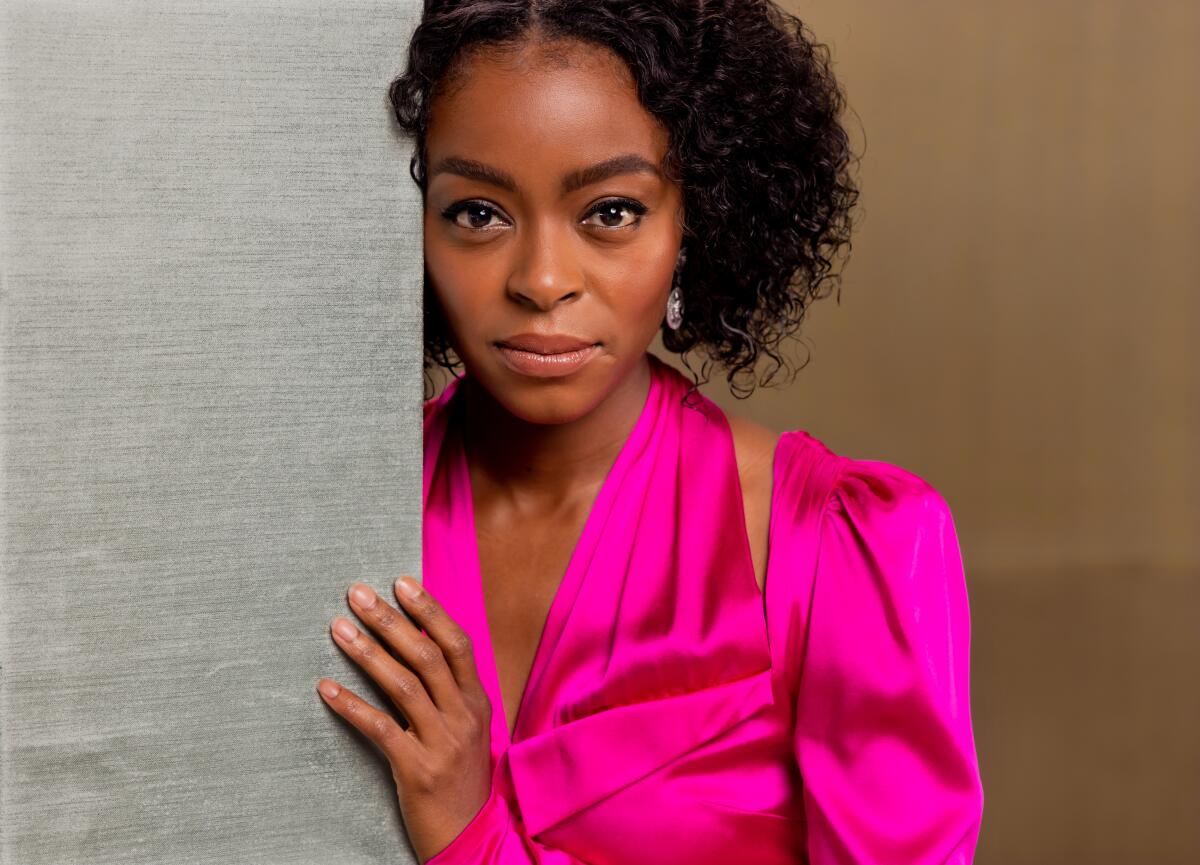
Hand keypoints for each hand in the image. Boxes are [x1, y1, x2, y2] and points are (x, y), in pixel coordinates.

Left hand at [317, 576, 492, 863]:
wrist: (469, 835)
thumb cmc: (461, 777)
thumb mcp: (467, 728)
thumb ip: (449, 691)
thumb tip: (417, 642)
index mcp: (477, 701)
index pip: (457, 643)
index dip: (429, 610)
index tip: (401, 582)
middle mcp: (464, 716)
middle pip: (427, 655)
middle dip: (391, 620)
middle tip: (358, 594)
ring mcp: (443, 742)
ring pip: (404, 686)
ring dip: (368, 653)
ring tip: (338, 629)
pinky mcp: (418, 770)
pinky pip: (381, 729)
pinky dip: (352, 705)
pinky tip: (326, 688)